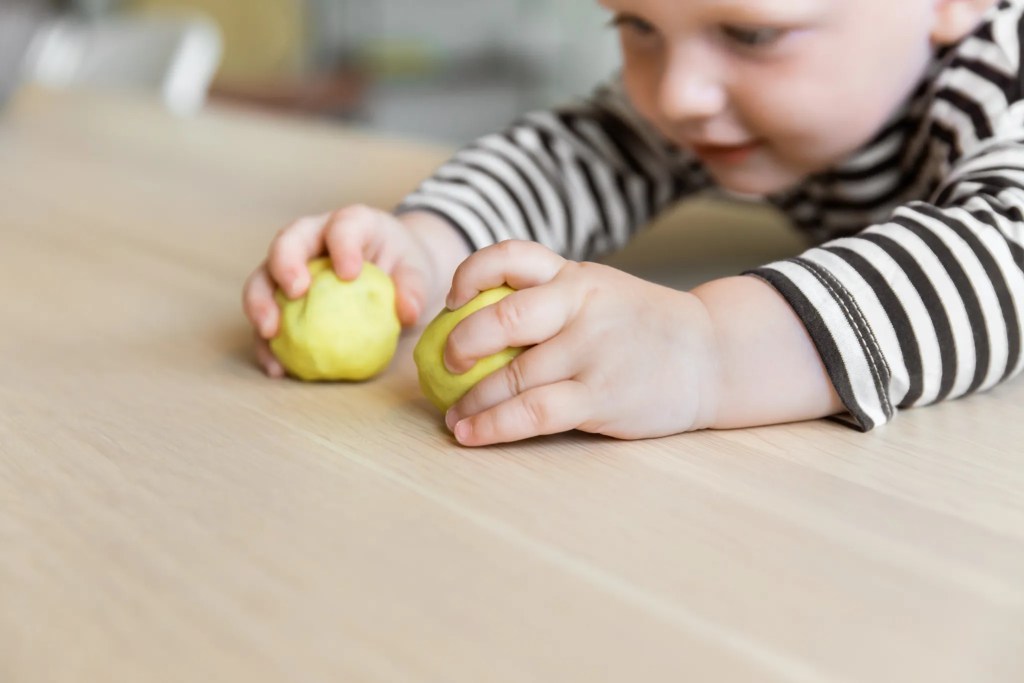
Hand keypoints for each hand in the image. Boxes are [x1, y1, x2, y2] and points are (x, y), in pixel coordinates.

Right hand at [241, 206, 466, 377]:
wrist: (391, 271)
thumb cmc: (402, 266)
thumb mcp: (416, 272)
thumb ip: (413, 289)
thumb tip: (406, 313)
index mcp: (350, 223)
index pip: (342, 226)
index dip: (342, 245)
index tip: (349, 273)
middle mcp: (313, 237)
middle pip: (287, 241)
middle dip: (285, 265)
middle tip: (295, 293)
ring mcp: (292, 265)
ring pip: (263, 276)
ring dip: (260, 304)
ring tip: (269, 333)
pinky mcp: (281, 296)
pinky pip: (268, 317)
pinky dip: (266, 343)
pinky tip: (277, 368)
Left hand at [441, 240, 721, 445]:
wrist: (712, 355)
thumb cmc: (643, 327)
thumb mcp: (601, 292)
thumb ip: (550, 299)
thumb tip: (471, 324)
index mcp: (576, 275)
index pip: (511, 257)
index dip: (470, 274)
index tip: (452, 300)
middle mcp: (582, 306)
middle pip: (503, 318)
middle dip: (460, 344)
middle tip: (445, 363)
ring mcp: (592, 351)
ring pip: (511, 376)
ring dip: (470, 401)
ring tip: (453, 417)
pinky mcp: (600, 396)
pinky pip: (532, 413)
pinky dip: (493, 426)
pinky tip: (471, 434)